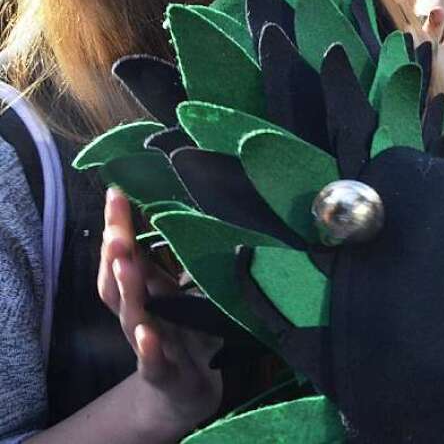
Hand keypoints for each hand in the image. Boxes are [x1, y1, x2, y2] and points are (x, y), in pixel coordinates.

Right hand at [98, 189, 222, 438]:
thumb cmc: (186, 333)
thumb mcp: (185, 294)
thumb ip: (181, 262)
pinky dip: (147, 348)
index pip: (125, 254)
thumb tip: (191, 213)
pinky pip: (151, 361)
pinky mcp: (163, 373)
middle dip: (115, 253)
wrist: (189, 389)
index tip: (117, 190)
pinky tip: (147, 334)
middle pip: (118, 281)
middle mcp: (140, 314)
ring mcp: (149, 344)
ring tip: (125, 262)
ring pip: (130, 316)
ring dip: (127, 288)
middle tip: (116, 225)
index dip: (119, 226)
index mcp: (145, 292)